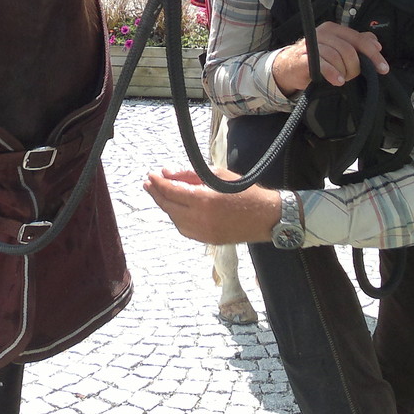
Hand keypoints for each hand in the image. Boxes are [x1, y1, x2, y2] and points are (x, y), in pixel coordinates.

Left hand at [143, 166, 281, 244]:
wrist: (265, 217)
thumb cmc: (244, 191)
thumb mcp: (218, 175)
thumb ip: (190, 174)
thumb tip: (167, 173)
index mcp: (204, 200)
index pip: (172, 192)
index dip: (159, 183)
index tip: (150, 175)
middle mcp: (201, 219)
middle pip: (169, 207)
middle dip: (157, 194)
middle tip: (148, 184)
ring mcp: (203, 233)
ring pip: (175, 220)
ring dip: (167, 206)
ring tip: (161, 194)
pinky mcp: (207, 241)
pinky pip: (185, 229)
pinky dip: (177, 218)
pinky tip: (176, 208)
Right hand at [272, 21, 389, 94]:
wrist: (289, 67)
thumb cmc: (317, 59)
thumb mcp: (338, 48)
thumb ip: (357, 43)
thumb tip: (376, 43)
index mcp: (333, 29)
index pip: (359, 39)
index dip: (373, 54)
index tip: (383, 68)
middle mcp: (322, 33)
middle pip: (349, 50)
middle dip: (355, 67)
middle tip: (351, 76)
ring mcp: (312, 45)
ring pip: (337, 57)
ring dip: (343, 72)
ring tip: (341, 79)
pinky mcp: (303, 59)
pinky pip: (323, 65)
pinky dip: (333, 74)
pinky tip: (338, 81)